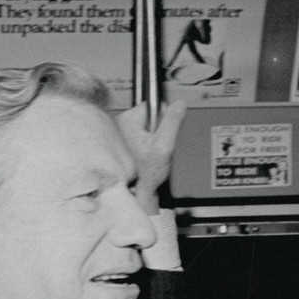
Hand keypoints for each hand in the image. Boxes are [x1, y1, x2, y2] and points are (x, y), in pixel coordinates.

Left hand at [115, 99, 185, 214]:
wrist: (133, 194)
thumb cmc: (143, 174)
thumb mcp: (163, 145)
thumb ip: (172, 122)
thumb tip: (179, 104)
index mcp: (127, 119)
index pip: (153, 105)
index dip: (164, 120)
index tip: (164, 134)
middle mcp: (120, 124)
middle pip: (150, 118)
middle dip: (158, 132)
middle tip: (156, 149)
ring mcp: (119, 135)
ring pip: (146, 130)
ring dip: (152, 141)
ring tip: (149, 156)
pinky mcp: (122, 145)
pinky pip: (139, 139)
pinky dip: (145, 148)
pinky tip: (144, 160)